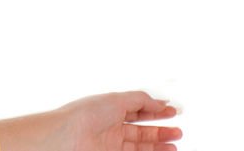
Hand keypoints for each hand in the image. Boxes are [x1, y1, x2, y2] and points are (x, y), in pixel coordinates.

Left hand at [0, 90, 181, 150]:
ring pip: (140, 144)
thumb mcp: (117, 99)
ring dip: (159, 144)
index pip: (137, 108)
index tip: (172, 110)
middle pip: (141, 129)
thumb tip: (159, 101)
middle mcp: (111, 126)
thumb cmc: (85, 114)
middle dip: (161, 130)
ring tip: (175, 144)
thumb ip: (140, 100)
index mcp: (111, 108)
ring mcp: (112, 143)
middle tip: (178, 131)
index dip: (155, 109)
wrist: (66, 137)